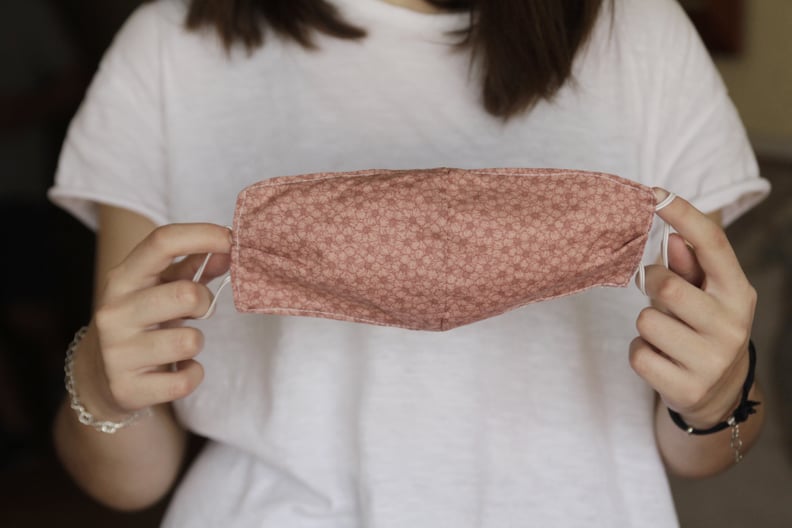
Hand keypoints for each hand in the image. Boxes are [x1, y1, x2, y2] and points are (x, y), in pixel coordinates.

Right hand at [79, 223, 230, 417]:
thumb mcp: (159, 288)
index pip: (162, 242)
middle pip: (186, 294)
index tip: (232, 239)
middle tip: (198, 311)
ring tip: (180, 341)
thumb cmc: (142, 320)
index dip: (204, 235)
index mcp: (122, 278)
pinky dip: (192, 373)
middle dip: (205, 302)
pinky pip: (187, 379)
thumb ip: (194, 266)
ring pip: (190, 340)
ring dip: (196, 341)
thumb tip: (230, 248)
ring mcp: (118, 352)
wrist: (98, 377)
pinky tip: (177, 368)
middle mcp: (115, 312)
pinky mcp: (128, 388)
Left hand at [630, 189, 756, 428]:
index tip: (655, 194)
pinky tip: (661, 358)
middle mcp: (732, 325)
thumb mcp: (705, 294)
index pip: (713, 245)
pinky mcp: (687, 388)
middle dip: (650, 286)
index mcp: (739, 292)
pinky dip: (640, 353)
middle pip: (666, 286)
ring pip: (646, 322)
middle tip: (658, 296)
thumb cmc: (703, 327)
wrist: (719, 392)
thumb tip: (672, 236)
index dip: (683, 215)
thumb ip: (688, 266)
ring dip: (646, 326)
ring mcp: (712, 360)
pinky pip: (638, 355)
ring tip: (666, 335)